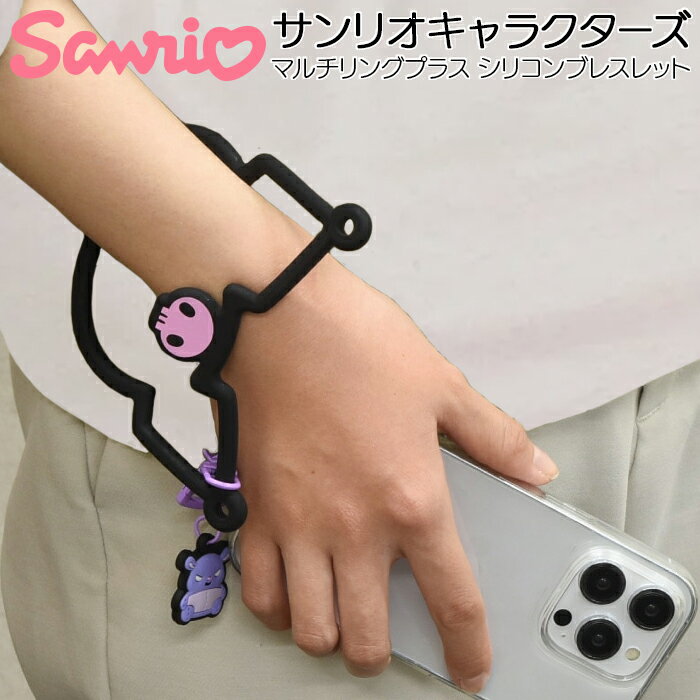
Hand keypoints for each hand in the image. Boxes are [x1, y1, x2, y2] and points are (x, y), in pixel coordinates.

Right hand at [222, 230, 557, 692]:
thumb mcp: (441, 385)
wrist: (278, 318)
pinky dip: (277, 607)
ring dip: (330, 636)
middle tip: (389, 636)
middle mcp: (353, 525)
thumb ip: (494, 439)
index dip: (468, 647)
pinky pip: (258, 589)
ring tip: (340, 614)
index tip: (471, 669)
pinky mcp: (254, 509)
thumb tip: (535, 472)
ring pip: (309, 628)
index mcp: (411, 497)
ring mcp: (297, 523)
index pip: (452, 600)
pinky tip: (291, 588)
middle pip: (366, 637)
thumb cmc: (356, 344)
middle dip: (383, 654)